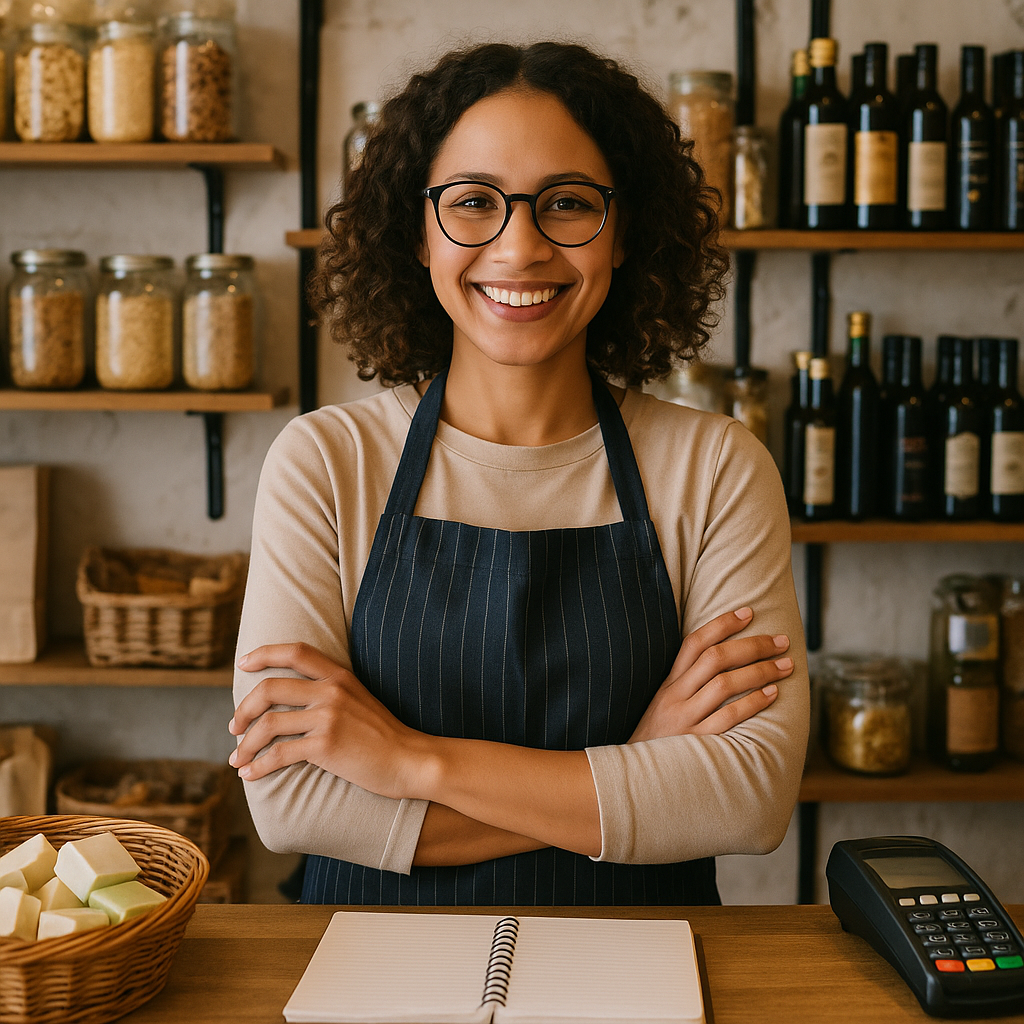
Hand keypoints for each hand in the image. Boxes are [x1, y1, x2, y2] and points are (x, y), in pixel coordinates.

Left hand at [228, 643, 427, 796]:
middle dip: (244, 709)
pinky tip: (250, 774)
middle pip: (269, 688)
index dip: (265, 653)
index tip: (243, 663)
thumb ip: (331, 692)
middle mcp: (331, 692)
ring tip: (238, 758)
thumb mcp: (359, 699)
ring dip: (245, 744)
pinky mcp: (326, 746)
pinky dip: (258, 766)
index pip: (296, 651)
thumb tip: (294, 700)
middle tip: (234, 726)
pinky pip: (279, 754)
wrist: (409, 760)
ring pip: (268, 725)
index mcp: (339, 676)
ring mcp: (328, 718)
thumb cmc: (383, 735)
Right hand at [628, 607, 791, 742]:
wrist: (635, 775)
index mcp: (668, 683)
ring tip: (785, 666)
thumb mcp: (664, 705)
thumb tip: (724, 662)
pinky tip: (772, 694)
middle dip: (752, 645)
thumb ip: (687, 684)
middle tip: (781, 642)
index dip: (722, 624)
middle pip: (715, 658)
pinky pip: (727, 718)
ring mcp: (684, 719)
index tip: (748, 612)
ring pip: (724, 684)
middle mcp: (674, 696)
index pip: (694, 643)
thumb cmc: (659, 738)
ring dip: (759, 671)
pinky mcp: (695, 743)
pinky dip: (752, 703)